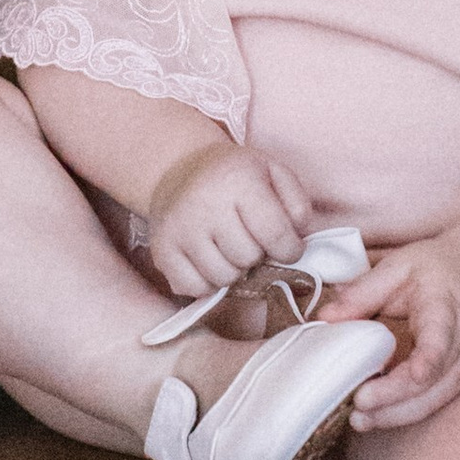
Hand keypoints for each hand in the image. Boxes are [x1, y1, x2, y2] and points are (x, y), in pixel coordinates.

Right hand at [141, 140, 311, 299]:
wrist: (178, 169)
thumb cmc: (234, 176)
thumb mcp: (273, 173)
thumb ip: (297, 204)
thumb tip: (298, 240)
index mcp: (237, 180)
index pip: (276, 235)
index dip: (290, 249)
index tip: (286, 246)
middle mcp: (203, 204)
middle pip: (248, 259)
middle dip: (257, 255)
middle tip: (249, 239)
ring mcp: (178, 229)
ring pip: (223, 278)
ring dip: (233, 270)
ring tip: (229, 248)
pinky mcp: (160, 251)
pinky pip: (195, 289)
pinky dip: (207, 282)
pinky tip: (208, 258)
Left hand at [324, 234, 459, 429]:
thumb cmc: (433, 270)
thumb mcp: (397, 267)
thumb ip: (362, 292)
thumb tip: (325, 318)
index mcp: (446, 308)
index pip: (441, 338)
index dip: (429, 359)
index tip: (414, 375)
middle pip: (434, 379)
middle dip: (396, 397)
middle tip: (359, 404)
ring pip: (434, 399)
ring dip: (397, 414)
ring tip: (360, 420)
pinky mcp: (455, 380)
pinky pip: (431, 403)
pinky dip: (403, 413)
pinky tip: (374, 416)